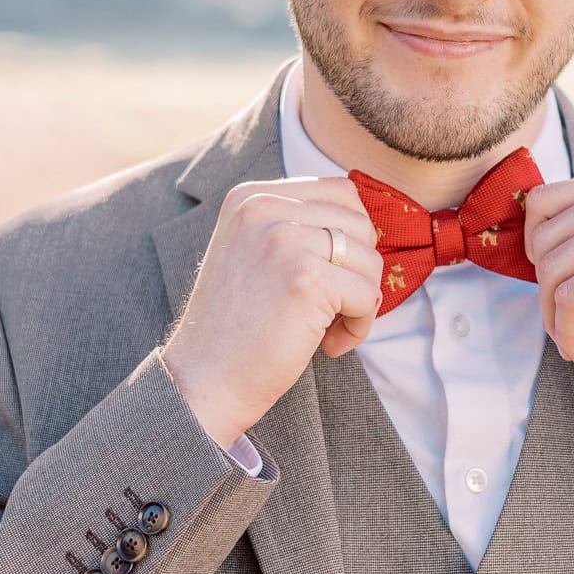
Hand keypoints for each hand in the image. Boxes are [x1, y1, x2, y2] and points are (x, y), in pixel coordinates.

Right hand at [160, 176, 381, 447]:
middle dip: (358, 271)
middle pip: (361, 224)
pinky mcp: (306, 279)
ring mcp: (284, 240)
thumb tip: (365, 222)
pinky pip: (369, 295)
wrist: (203, 380)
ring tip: (327, 328)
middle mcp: (265, 208)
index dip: (350, 239)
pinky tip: (329, 345)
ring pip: (369, 259)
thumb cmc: (237, 327)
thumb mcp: (254, 252)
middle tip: (332, 308)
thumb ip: (296, 226)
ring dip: (361, 301)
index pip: (341, 193)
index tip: (328, 277)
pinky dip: (360, 326)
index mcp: (251, 196)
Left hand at [524, 169, 573, 398]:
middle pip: (543, 238)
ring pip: (551, 270)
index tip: (552, 282)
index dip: (532, 246)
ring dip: (553, 317)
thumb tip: (526, 237)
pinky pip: (568, 298)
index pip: (545, 199)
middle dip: (543, 289)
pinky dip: (566, 332)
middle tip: (566, 323)